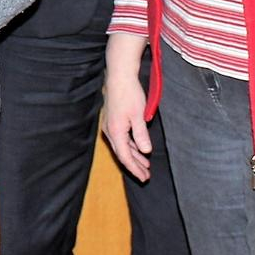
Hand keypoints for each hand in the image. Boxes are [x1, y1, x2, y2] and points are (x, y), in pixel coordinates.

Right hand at [101, 37, 152, 180]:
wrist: (119, 76)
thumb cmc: (129, 94)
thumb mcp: (139, 116)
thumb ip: (141, 135)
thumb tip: (145, 151)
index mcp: (116, 132)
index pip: (125, 157)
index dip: (135, 169)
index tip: (144, 177)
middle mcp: (109, 131)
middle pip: (122, 154)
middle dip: (134, 166)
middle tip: (146, 176)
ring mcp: (109, 125)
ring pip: (122, 146)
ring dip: (133, 156)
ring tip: (145, 165)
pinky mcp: (112, 120)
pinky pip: (121, 138)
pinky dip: (130, 145)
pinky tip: (138, 148)